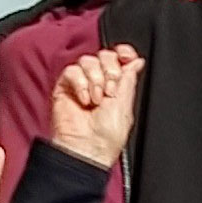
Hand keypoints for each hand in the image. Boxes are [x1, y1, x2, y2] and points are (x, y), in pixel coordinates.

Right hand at [48, 46, 143, 169]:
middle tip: (111, 90)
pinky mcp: (64, 88)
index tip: (127, 57)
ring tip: (97, 99)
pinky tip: (84, 99)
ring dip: (95, 79)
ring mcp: (81, 84)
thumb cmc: (106, 138)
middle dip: (110, 70)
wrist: (87, 148)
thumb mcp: (126, 105)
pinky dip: (80, 83)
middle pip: (105, 56)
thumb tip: (137, 61)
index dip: (123, 53)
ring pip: (88, 61)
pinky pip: (72, 70)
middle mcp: (99, 83)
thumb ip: (129, 79)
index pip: (119, 59)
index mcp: (116, 86)